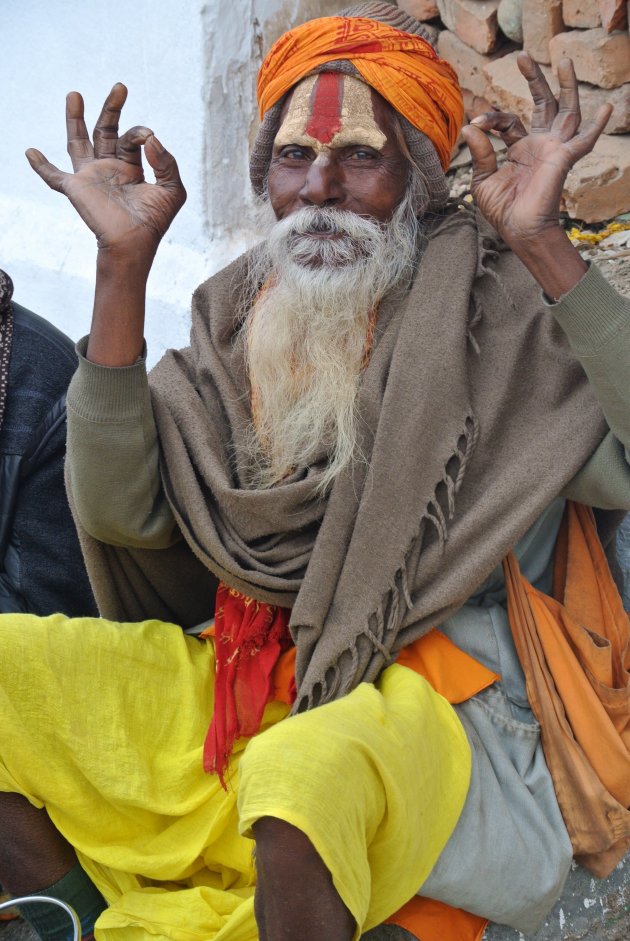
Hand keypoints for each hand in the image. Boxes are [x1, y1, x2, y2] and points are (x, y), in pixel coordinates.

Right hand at [26, 84, 185, 267]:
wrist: (134, 243)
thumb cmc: (154, 222)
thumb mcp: (172, 190)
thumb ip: (167, 162)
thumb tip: (152, 139)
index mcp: (131, 168)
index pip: (133, 140)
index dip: (141, 133)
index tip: (148, 138)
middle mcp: (109, 169)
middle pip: (105, 131)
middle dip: (111, 109)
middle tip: (120, 87)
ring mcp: (90, 177)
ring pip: (78, 142)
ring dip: (75, 119)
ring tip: (74, 94)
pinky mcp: (76, 188)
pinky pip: (53, 177)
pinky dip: (41, 165)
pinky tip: (30, 152)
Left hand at [461, 53, 610, 251]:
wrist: (518, 230)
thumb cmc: (502, 209)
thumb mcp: (483, 180)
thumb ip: (480, 152)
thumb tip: (469, 127)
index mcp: (520, 148)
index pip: (507, 120)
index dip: (490, 118)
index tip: (475, 122)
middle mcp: (540, 144)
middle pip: (543, 104)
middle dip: (534, 79)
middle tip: (522, 56)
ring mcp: (554, 150)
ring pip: (566, 111)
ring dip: (566, 87)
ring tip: (564, 61)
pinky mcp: (563, 159)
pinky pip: (585, 141)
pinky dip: (597, 126)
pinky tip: (607, 108)